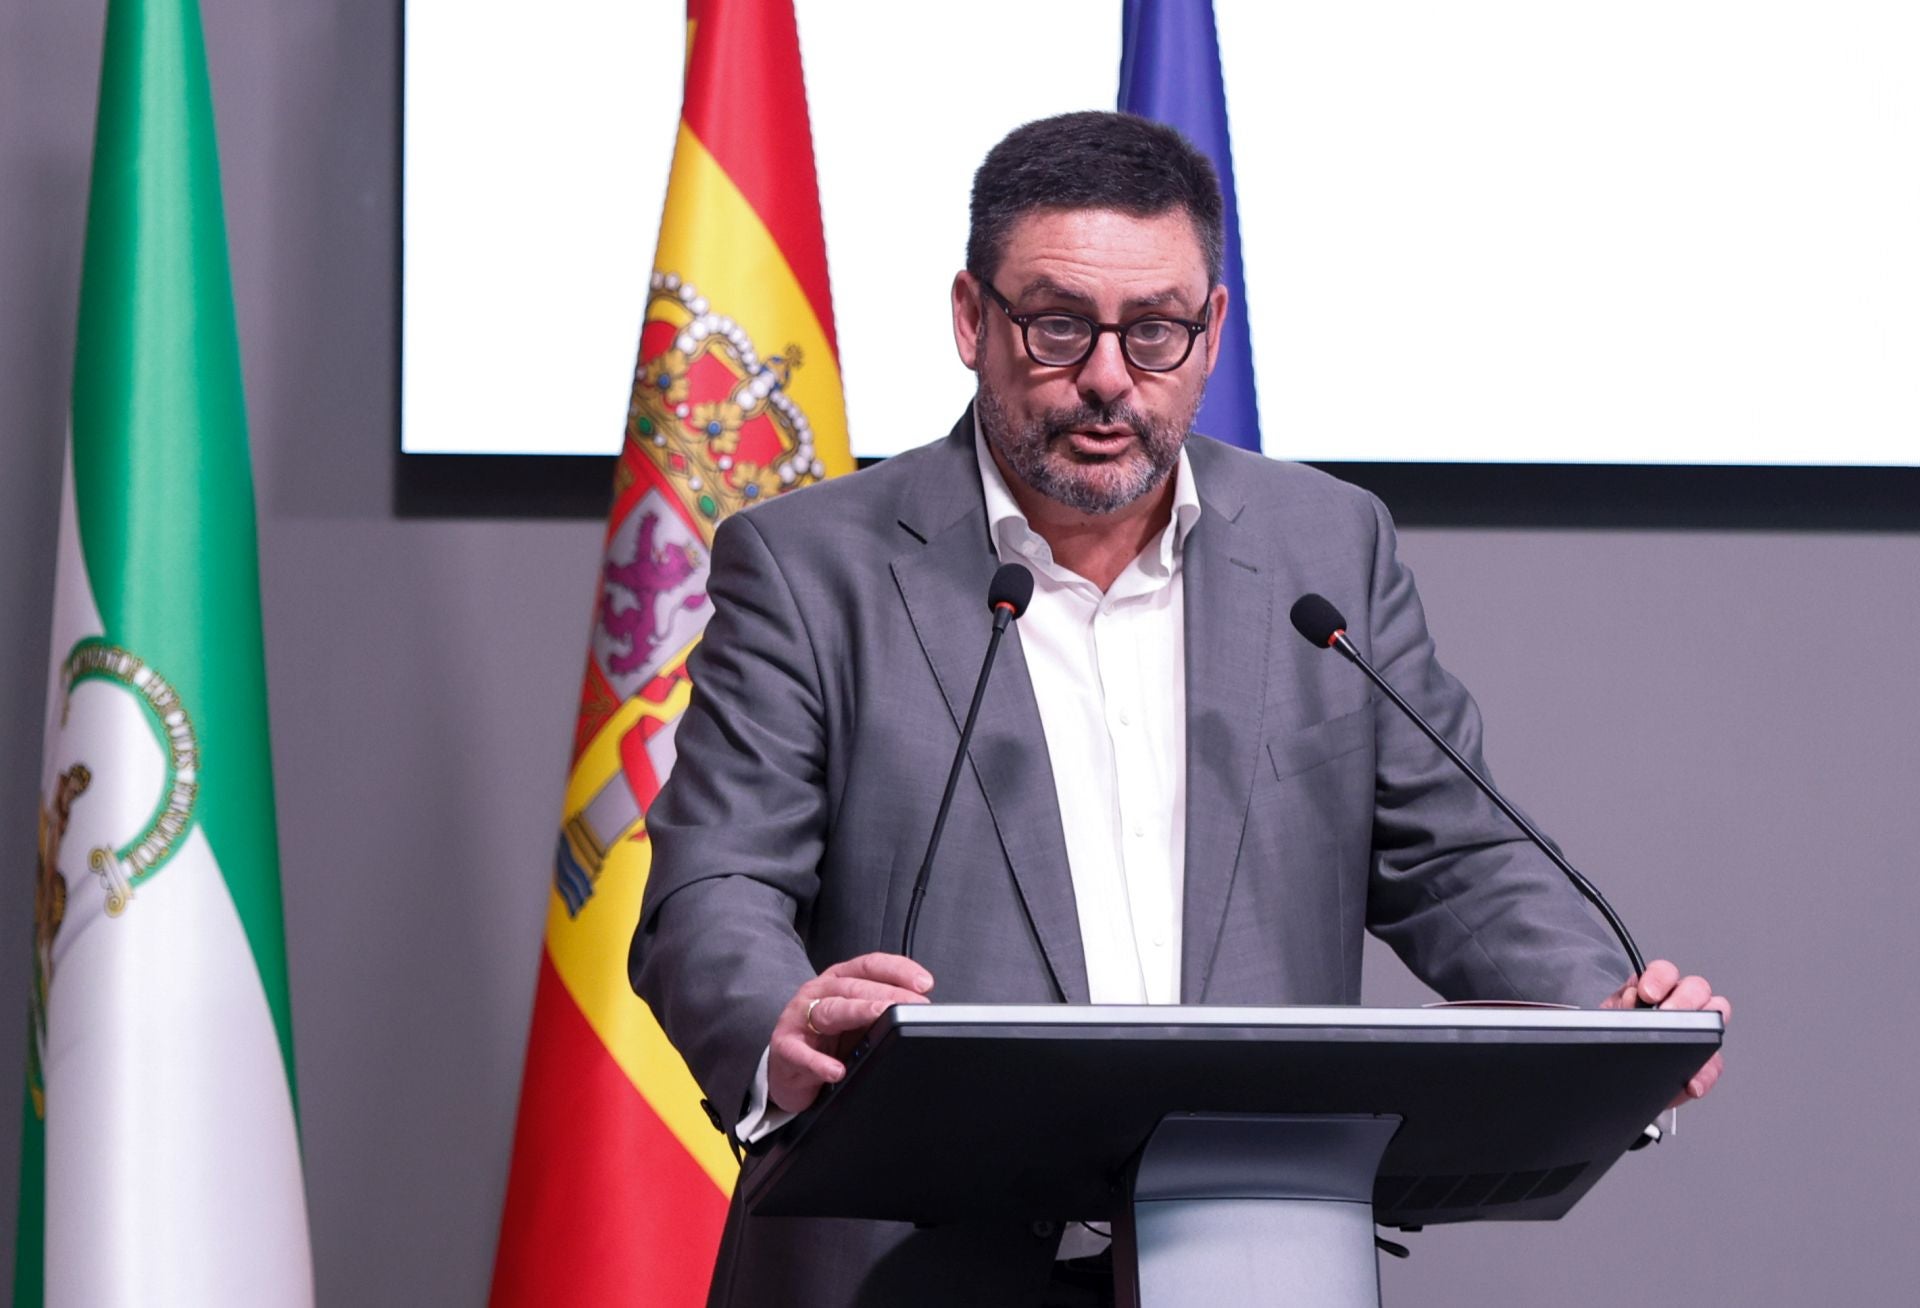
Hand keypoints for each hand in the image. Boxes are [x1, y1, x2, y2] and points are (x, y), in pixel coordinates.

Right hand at [768, 952, 933, 1113]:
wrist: (787, 1070)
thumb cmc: (826, 1041)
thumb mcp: (856, 1021)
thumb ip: (881, 1013)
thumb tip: (921, 1014)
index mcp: (840, 980)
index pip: (870, 966)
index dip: (898, 970)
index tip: (925, 984)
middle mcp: (820, 991)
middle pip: (855, 986)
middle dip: (889, 994)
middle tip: (916, 1006)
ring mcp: (799, 1017)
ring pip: (830, 1009)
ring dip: (858, 1011)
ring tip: (881, 1017)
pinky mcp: (784, 1047)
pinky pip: (800, 1053)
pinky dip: (818, 1062)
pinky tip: (836, 1071)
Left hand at [1600, 959, 1730, 1103]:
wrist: (1614, 1067)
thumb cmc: (1614, 1035)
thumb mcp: (1607, 1020)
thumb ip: (1618, 1008)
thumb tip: (1631, 1000)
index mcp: (1654, 987)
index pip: (1664, 971)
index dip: (1658, 978)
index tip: (1646, 993)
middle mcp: (1681, 1002)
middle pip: (1697, 988)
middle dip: (1683, 1000)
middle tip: (1667, 1015)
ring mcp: (1697, 1029)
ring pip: (1714, 1019)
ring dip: (1703, 1031)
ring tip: (1684, 1045)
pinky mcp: (1705, 1059)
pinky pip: (1713, 1064)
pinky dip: (1704, 1076)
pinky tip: (1690, 1084)